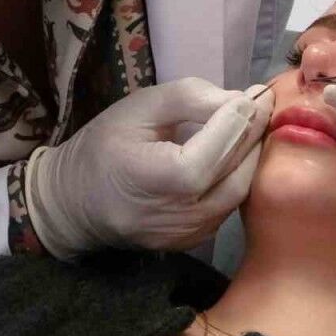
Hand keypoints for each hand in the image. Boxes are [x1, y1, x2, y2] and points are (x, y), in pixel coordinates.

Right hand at [25, 78, 273, 258]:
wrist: (71, 203)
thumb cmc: (101, 147)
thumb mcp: (138, 108)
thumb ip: (189, 98)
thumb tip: (239, 100)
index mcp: (159, 179)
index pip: (217, 149)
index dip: (242, 119)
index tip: (259, 92)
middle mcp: (178, 215)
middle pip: (236, 174)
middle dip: (254, 136)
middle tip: (263, 106)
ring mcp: (186, 236)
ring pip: (238, 193)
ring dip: (250, 158)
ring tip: (252, 126)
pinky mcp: (191, 242)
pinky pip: (227, 207)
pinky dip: (236, 179)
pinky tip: (234, 155)